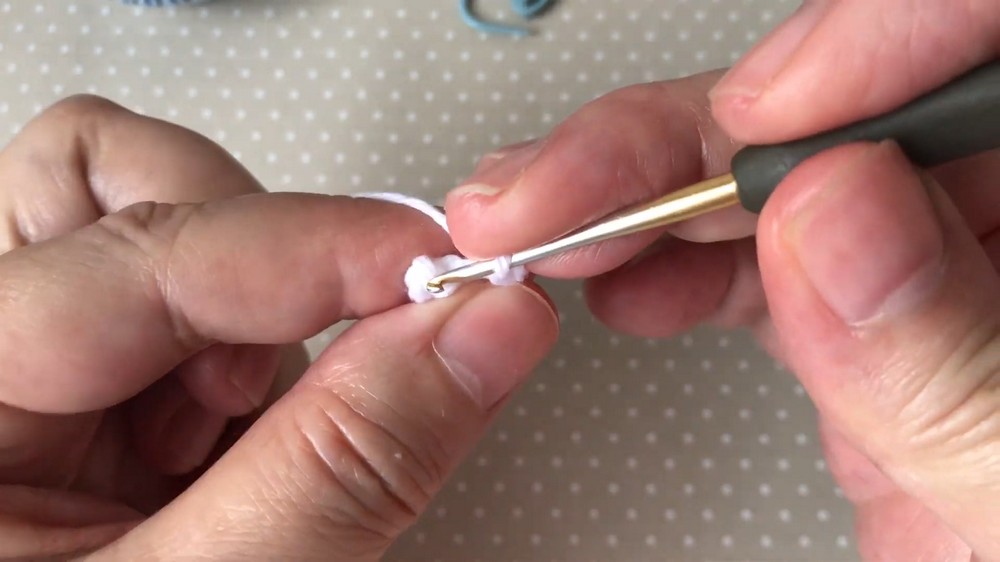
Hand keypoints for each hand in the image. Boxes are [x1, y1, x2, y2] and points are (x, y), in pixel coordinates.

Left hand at [0, 96, 557, 560]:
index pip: (139, 255)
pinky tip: (234, 442)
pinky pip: (187, 306)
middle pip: (97, 183)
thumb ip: (348, 461)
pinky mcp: (87, 393)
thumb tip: (481, 330)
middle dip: (241, 249)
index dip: (313, 247)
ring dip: (242, 307)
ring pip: (149, 225)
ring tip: (242, 429)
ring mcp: (25, 368)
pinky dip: (245, 359)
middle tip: (287, 371)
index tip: (443, 268)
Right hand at [443, 31, 999, 561]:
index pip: (992, 45)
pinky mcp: (859, 319)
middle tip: (571, 183)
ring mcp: (925, 267)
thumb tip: (835, 208)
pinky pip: (751, 248)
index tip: (763, 112)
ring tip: (550, 223)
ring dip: (642, 190)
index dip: (879, 36)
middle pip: (846, 105)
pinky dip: (664, 256)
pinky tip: (616, 277)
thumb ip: (951, 363)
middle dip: (688, 134)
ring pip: (771, 169)